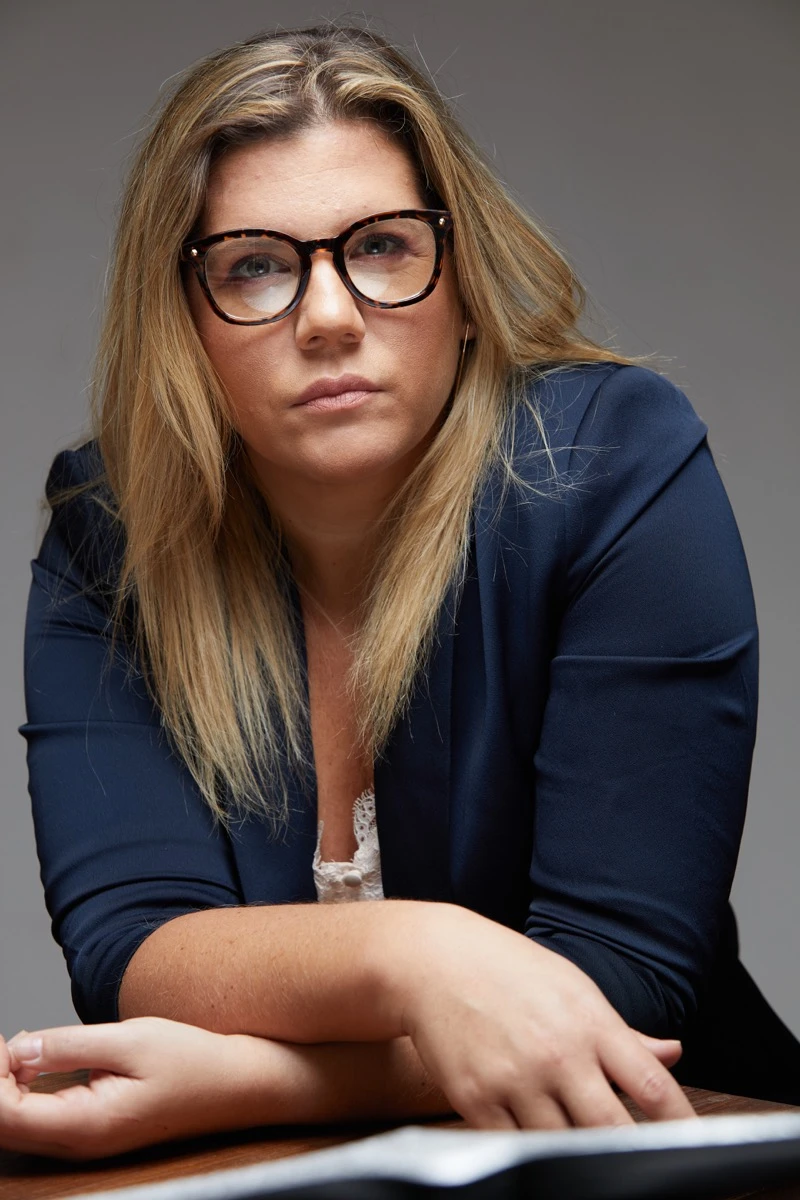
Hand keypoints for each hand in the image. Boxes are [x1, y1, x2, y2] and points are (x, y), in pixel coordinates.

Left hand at [0, 1017, 269, 1159]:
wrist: (238, 1085)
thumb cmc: (194, 1062)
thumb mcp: (131, 1039)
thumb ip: (69, 1046)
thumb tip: (19, 1048)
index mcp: (85, 1124)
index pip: (4, 1114)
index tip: (0, 1038)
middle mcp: (80, 1142)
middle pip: (4, 1126)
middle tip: (7, 1039)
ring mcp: (86, 1140)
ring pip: (19, 1124)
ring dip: (7, 1085)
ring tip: (18, 1044)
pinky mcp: (94, 1129)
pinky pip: (41, 1117)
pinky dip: (25, 1089)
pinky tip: (35, 1058)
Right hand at [396, 906, 696, 1128]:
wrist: (433, 961)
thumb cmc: (507, 969)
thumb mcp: (572, 987)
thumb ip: (623, 1031)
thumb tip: (673, 1054)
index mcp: (590, 1022)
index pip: (652, 1085)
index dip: (682, 1124)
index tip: (696, 1146)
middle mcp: (557, 1054)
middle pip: (612, 1131)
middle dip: (631, 1155)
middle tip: (642, 1167)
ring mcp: (516, 1080)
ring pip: (564, 1147)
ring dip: (577, 1151)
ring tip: (582, 1145)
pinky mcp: (477, 1101)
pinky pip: (514, 1147)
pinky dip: (530, 1149)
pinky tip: (536, 1137)